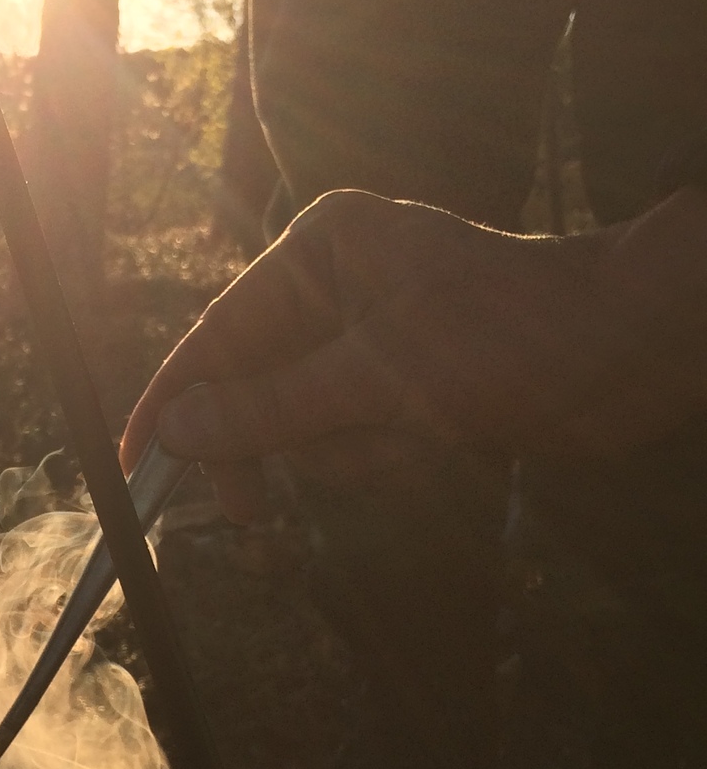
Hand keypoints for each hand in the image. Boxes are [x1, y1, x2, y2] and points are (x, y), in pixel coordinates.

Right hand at [121, 188, 706, 518]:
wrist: (635, 352)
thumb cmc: (515, 339)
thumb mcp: (380, 379)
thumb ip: (271, 410)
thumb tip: (179, 431)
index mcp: (320, 250)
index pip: (215, 336)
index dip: (170, 405)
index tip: (133, 468)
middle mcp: (336, 284)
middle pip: (253, 389)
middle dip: (281, 446)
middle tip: (259, 519)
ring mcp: (371, 332)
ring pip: (305, 426)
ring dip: (351, 455)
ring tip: (417, 438)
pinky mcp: (406, 377)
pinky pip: (355, 439)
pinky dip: (385, 458)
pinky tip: (439, 443)